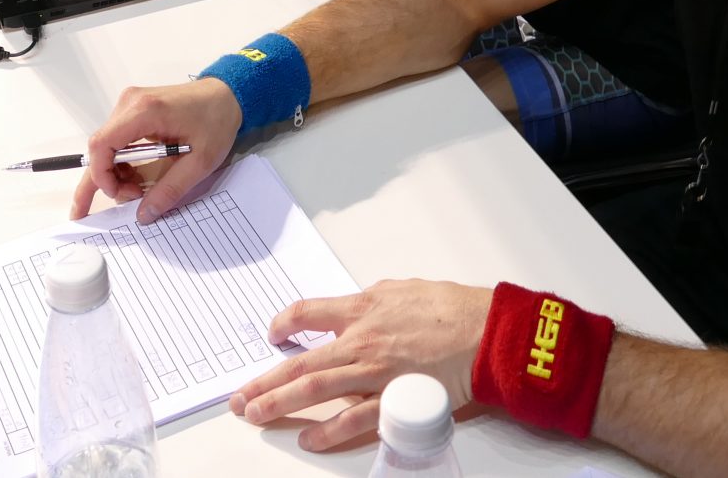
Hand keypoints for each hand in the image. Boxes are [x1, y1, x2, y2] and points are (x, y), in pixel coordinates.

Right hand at [69, 78, 241, 222]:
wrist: (226, 94)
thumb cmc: (216, 121)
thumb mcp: (200, 161)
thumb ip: (171, 189)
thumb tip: (144, 214)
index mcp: (144, 111)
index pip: (102, 144)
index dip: (101, 174)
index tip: (120, 194)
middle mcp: (130, 103)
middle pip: (99, 146)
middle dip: (104, 179)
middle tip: (113, 203)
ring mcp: (130, 104)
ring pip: (105, 145)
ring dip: (113, 172)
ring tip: (135, 190)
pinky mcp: (133, 109)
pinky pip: (115, 139)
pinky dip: (120, 161)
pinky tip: (135, 175)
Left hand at [230, 279, 491, 451]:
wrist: (486, 332)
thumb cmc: (452, 308)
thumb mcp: (403, 290)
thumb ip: (374, 300)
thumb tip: (357, 307)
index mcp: (363, 308)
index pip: (308, 312)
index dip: (284, 323)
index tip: (272, 334)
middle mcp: (361, 340)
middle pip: (301, 362)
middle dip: (266, 380)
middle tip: (241, 396)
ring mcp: (375, 372)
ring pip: (316, 389)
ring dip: (281, 404)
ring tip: (256, 415)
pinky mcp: (394, 398)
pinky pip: (354, 420)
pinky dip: (328, 431)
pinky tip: (309, 438)